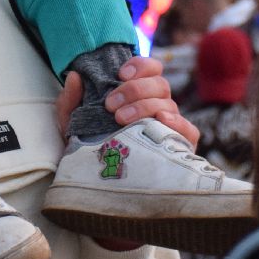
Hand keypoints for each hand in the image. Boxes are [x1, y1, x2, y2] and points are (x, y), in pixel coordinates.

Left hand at [54, 55, 190, 251]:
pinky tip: (160, 122)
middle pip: (160, 84)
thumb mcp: (73, 127)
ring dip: (144, 106)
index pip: (151, 68)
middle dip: (134, 90)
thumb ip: (69, 101)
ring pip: (169, 104)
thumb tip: (75, 76)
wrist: (101, 193)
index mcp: (137, 96)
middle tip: (111, 105)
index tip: (120, 74)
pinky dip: (176, 122)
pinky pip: (188, 130)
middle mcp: (157, 108)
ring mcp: (170, 128)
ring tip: (121, 119)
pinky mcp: (180, 148)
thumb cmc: (89, 154)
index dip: (140, 65)